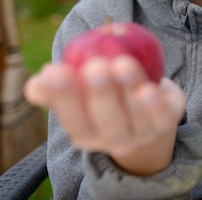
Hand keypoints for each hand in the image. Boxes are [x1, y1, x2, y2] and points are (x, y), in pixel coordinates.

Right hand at [24, 56, 184, 174]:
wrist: (148, 119)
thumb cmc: (105, 102)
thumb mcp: (80, 97)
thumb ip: (56, 89)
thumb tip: (34, 84)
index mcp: (87, 134)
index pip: (74, 120)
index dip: (63, 97)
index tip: (55, 69)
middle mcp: (114, 139)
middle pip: (106, 121)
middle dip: (99, 93)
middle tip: (94, 65)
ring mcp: (143, 134)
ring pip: (135, 115)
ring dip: (128, 89)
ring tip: (122, 63)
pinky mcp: (167, 122)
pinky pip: (163, 116)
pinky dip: (156, 104)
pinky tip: (150, 88)